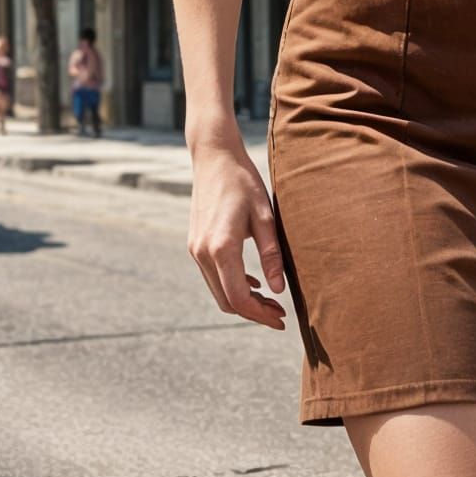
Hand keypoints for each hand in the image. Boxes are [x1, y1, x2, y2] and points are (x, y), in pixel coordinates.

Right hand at [186, 138, 287, 330]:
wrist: (214, 157)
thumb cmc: (244, 181)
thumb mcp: (265, 216)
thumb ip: (271, 254)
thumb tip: (279, 290)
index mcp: (221, 248)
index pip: (238, 298)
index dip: (260, 314)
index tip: (281, 319)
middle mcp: (202, 253)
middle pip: (226, 301)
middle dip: (253, 312)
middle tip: (280, 313)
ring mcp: (195, 249)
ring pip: (218, 291)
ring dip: (242, 300)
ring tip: (270, 299)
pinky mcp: (194, 244)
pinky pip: (212, 276)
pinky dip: (231, 285)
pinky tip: (253, 282)